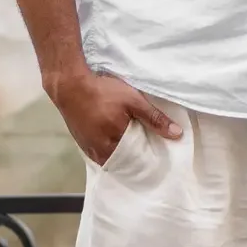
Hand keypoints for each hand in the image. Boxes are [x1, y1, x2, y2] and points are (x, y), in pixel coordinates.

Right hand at [47, 64, 182, 166]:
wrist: (70, 85)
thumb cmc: (103, 91)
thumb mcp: (133, 101)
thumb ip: (155, 118)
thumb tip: (177, 135)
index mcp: (115, 144)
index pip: (137, 161)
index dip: (148, 159)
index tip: (159, 157)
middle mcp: (100, 151)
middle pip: (123, 161)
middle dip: (135, 158)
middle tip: (147, 151)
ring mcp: (89, 148)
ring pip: (110, 158)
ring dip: (121, 154)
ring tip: (133, 146)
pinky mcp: (81, 143)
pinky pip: (98, 153)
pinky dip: (109, 150)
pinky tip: (115, 141)